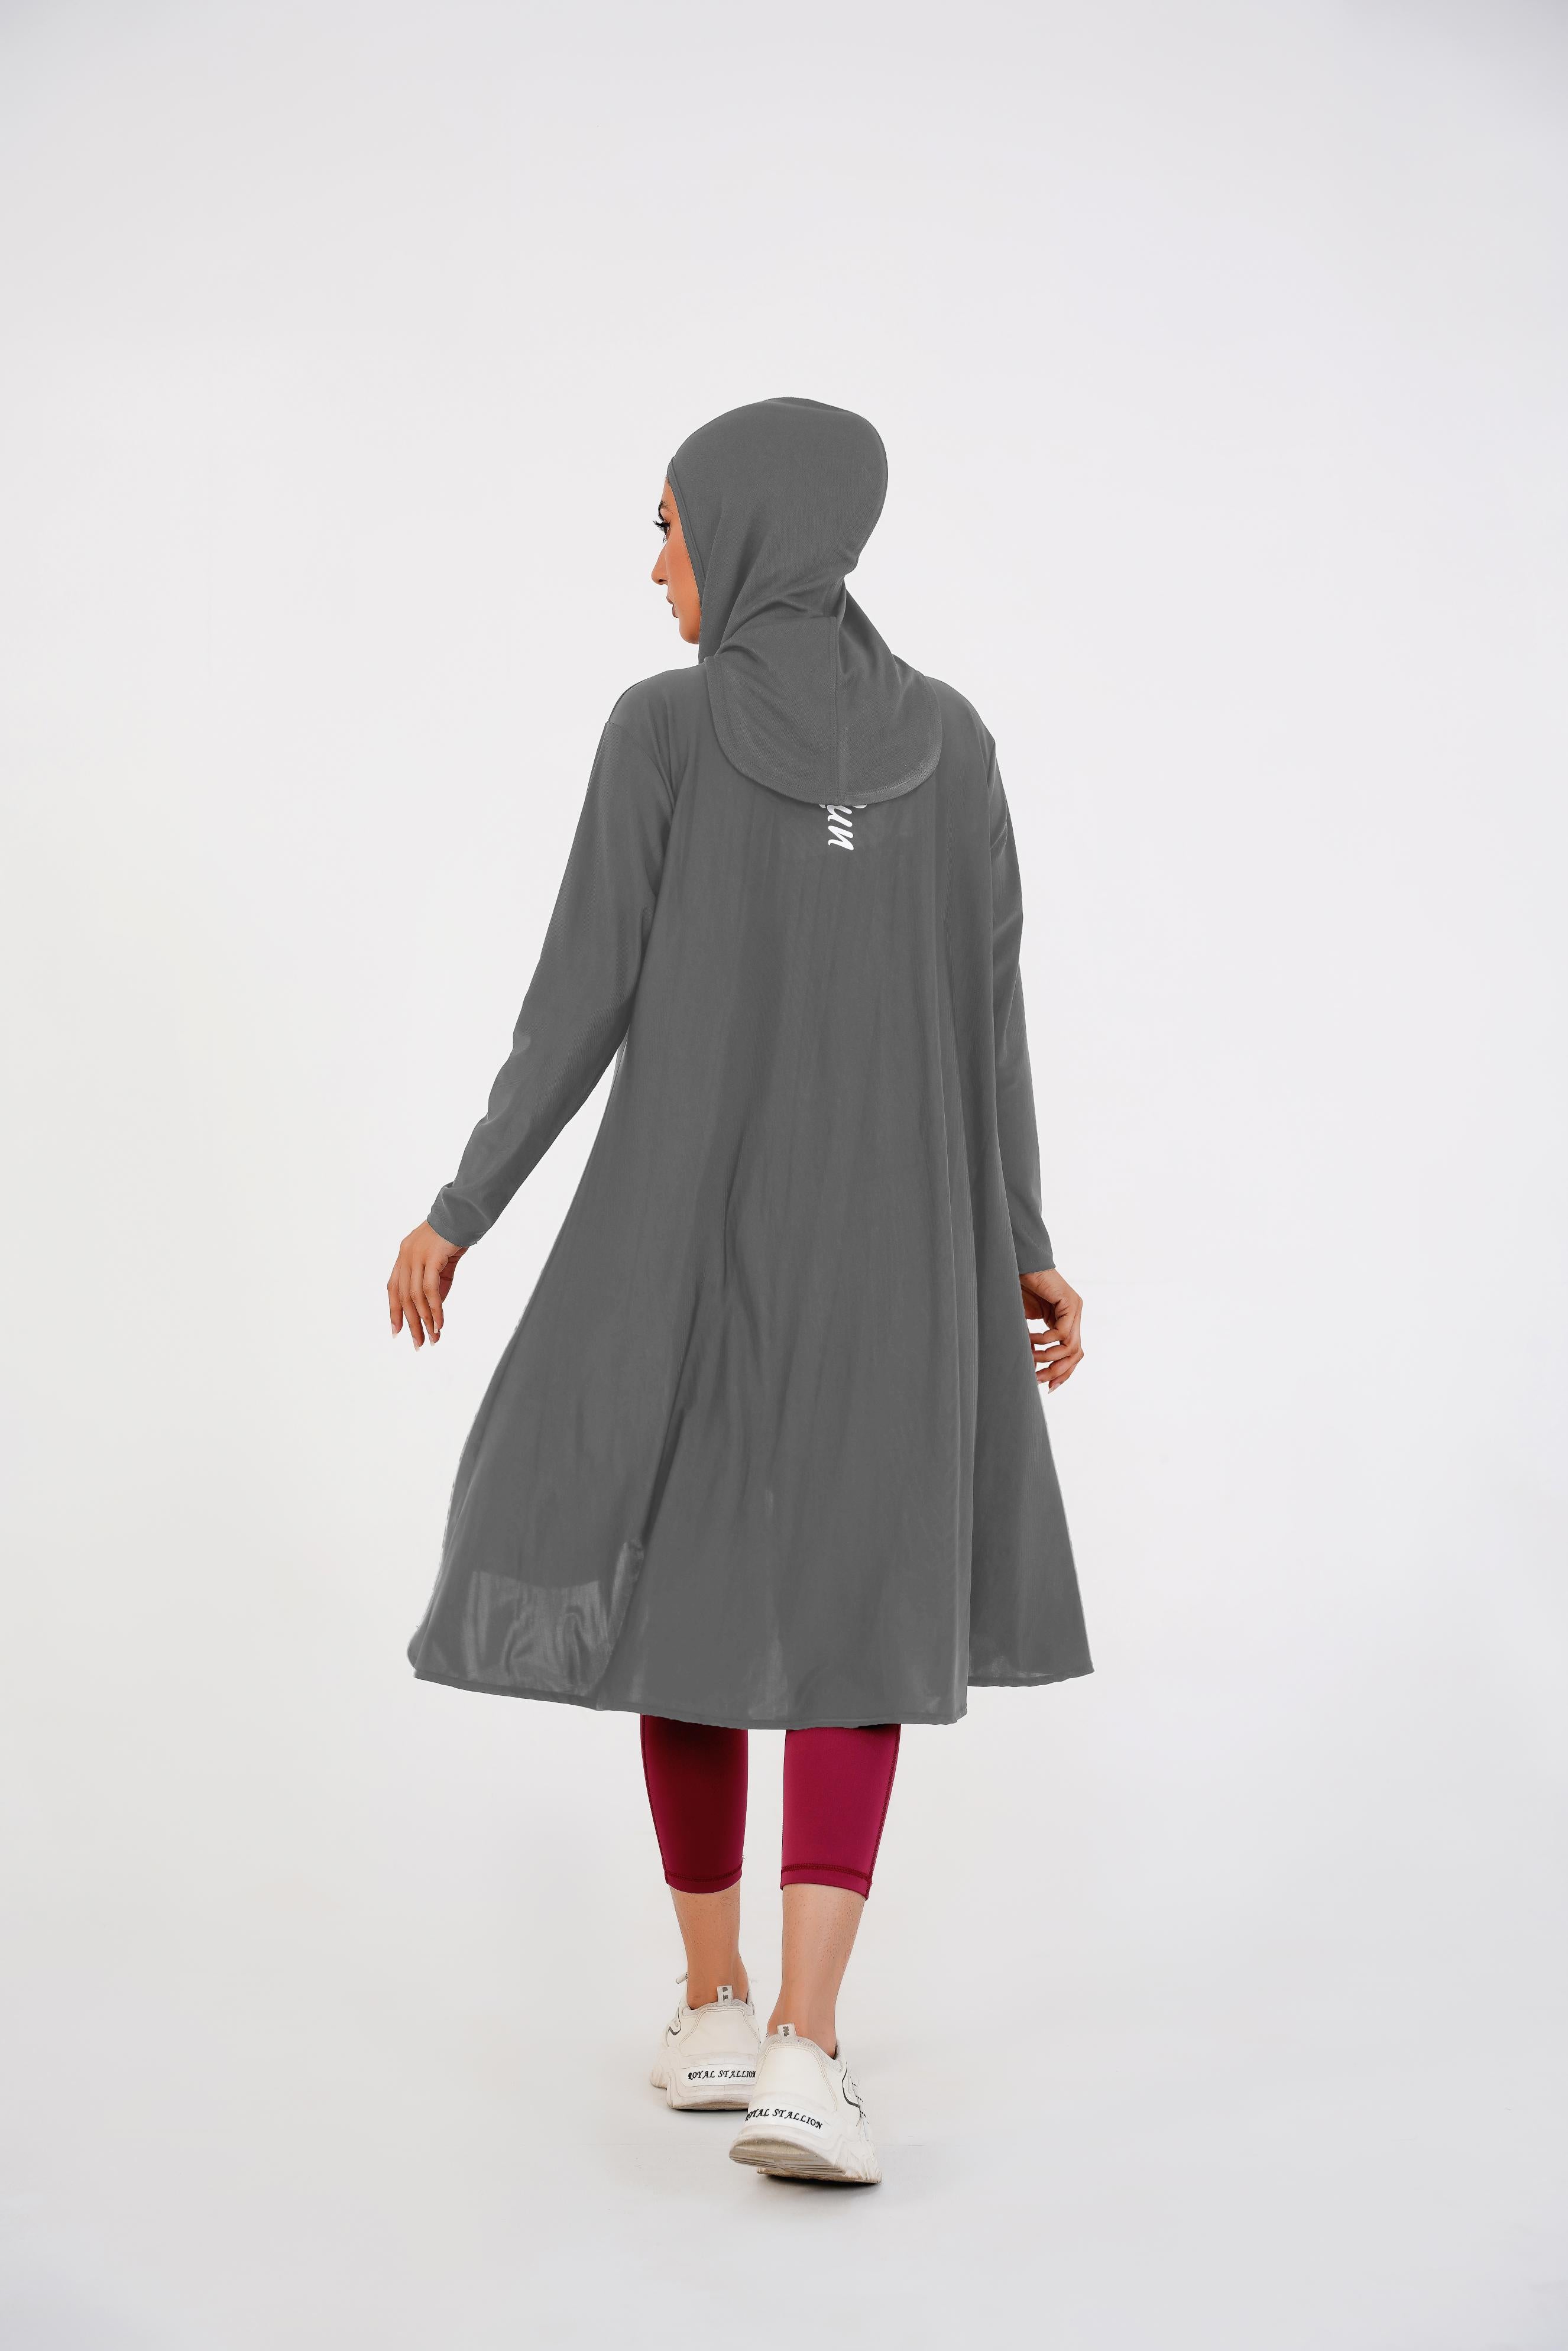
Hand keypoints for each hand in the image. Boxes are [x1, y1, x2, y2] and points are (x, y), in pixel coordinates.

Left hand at [388, 1222, 466, 1349]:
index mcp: (405, 1255)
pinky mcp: (431, 1257)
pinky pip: (430, 1290)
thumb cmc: (455, 1235)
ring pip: (415, 1296)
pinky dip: (435, 1309)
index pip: (394, 1288)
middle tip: (418, 1343)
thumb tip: (434, 1309)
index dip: (395, 1311)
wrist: (465, 1212)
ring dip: (424, 1320)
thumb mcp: (442, 1262)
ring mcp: (416, 1255)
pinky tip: (440, 1323)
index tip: (397, 1331)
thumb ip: (437, 1283)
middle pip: (403, 1296)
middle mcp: (406, 1255)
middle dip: (411, 1323)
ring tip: (433, 1337)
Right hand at [1020, 1267, 1083, 1390]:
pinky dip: (1044, 1340)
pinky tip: (1029, 1338)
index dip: (1062, 1373)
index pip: (1072, 1355)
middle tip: (1037, 1379)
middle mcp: (1073, 1315)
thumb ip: (1033, 1342)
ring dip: (1049, 1358)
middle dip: (1057, 1372)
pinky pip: (1062, 1332)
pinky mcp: (1070, 1301)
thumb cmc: (1016, 1289)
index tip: (1047, 1387)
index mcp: (1065, 1321)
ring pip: (1071, 1347)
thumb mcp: (1026, 1324)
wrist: (1016, 1263)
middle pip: (1076, 1355)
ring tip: (1030, 1357)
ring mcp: (1074, 1308)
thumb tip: (1032, 1364)